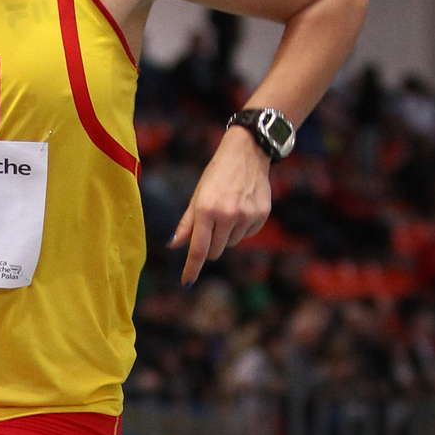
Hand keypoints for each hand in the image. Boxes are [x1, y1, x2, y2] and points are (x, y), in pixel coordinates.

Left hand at [171, 131, 271, 283]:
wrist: (248, 153)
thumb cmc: (217, 174)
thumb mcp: (198, 196)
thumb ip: (187, 224)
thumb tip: (174, 246)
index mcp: (206, 210)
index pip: (198, 249)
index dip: (191, 268)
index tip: (186, 281)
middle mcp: (227, 215)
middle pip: (215, 251)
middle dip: (209, 246)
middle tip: (210, 226)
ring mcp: (246, 216)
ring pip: (232, 244)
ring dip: (227, 235)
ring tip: (228, 210)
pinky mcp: (261, 215)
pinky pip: (248, 235)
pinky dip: (242, 228)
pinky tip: (242, 208)